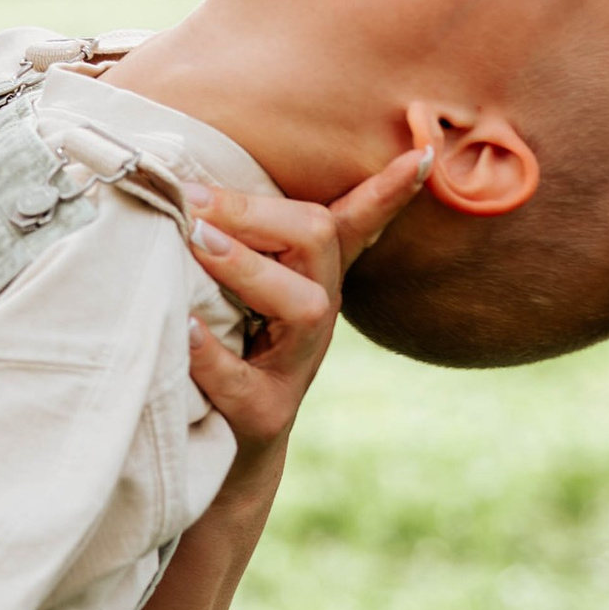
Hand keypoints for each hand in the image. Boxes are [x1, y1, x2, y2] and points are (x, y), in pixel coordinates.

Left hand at [185, 147, 433, 468]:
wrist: (225, 458)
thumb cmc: (230, 355)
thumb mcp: (240, 294)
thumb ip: (233, 243)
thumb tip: (190, 175)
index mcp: (311, 281)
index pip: (355, 224)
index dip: (389, 189)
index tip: (423, 151)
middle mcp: (316, 318)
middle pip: (320, 246)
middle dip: (262, 213)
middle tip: (197, 200)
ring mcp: (295, 368)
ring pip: (304, 308)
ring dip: (248, 268)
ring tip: (195, 242)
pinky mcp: (264, 414)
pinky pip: (243, 382)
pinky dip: (212, 354)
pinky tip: (185, 330)